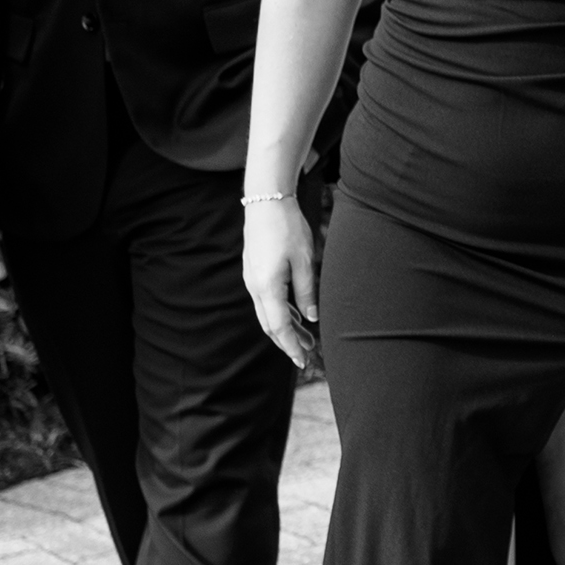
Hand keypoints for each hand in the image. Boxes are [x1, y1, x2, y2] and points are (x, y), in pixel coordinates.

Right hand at [243, 194, 320, 371]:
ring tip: (307, 341)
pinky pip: (267, 301)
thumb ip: (307, 291)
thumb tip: (311, 318)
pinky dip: (281, 314)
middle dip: (288, 343)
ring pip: (268, 314)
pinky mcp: (255, 273)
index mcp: (267, 287)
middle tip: (306, 358)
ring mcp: (253, 280)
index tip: (303, 361)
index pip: (279, 327)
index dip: (291, 346)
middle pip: (270, 325)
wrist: (265, 202)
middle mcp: (255, 288)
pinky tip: (296, 317)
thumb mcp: (305, 260)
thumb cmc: (287, 228)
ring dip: (286, 329)